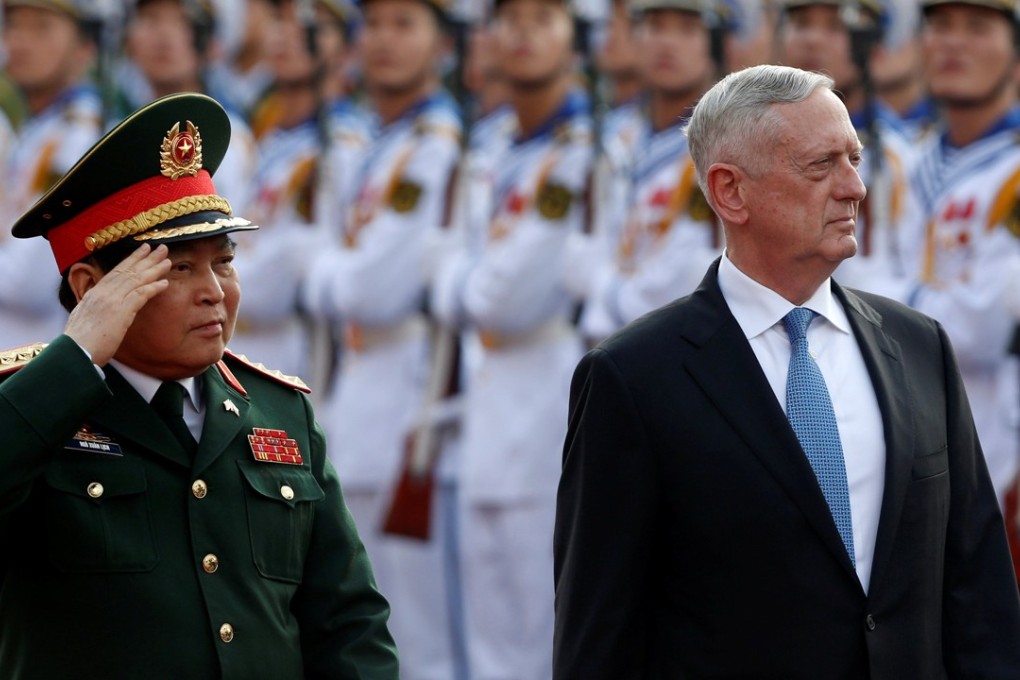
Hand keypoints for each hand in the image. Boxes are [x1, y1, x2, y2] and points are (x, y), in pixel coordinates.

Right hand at [64, 244, 171, 365]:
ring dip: (154, 270)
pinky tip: (164, 284)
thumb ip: (95, 308)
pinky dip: (153, 288)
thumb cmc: (80, 342)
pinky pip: (140, 295)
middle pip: (128, 271)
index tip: (143, 250)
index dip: (131, 260)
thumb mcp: (85, 318)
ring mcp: (111, 301)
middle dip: (146, 258)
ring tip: (167, 261)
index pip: (116, 272)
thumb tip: (103, 307)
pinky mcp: (120, 312)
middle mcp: (103, 293)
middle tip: (161, 248)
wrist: (75, 352)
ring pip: (136, 279)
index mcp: (94, 294)